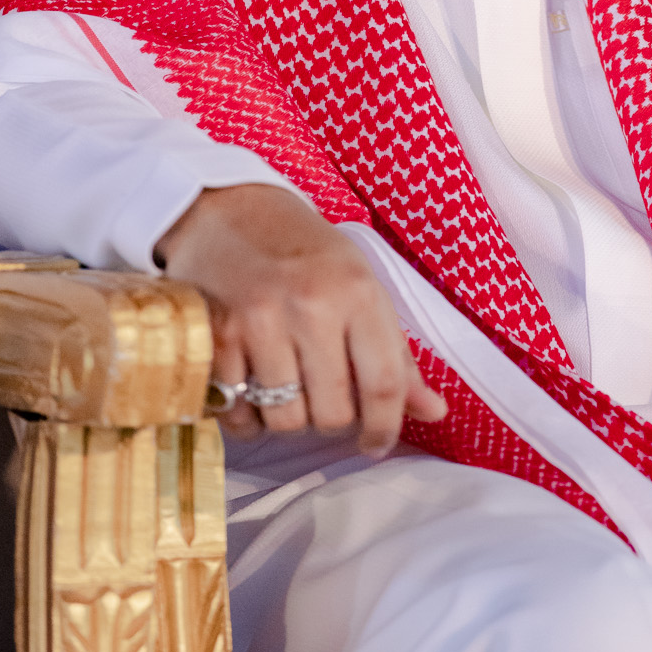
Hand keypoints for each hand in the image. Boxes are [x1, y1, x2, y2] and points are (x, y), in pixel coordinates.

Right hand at [156, 184, 445, 452]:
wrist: (229, 210)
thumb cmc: (304, 251)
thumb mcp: (361, 286)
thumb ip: (396, 354)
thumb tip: (434, 411)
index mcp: (358, 292)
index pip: (384, 384)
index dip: (385, 427)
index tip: (376, 442)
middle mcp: (312, 306)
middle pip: (333, 413)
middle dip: (334, 420)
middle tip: (325, 398)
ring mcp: (260, 322)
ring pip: (285, 420)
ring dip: (289, 419)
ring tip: (289, 390)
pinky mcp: (216, 336)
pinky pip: (238, 412)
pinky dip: (247, 415)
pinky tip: (252, 388)